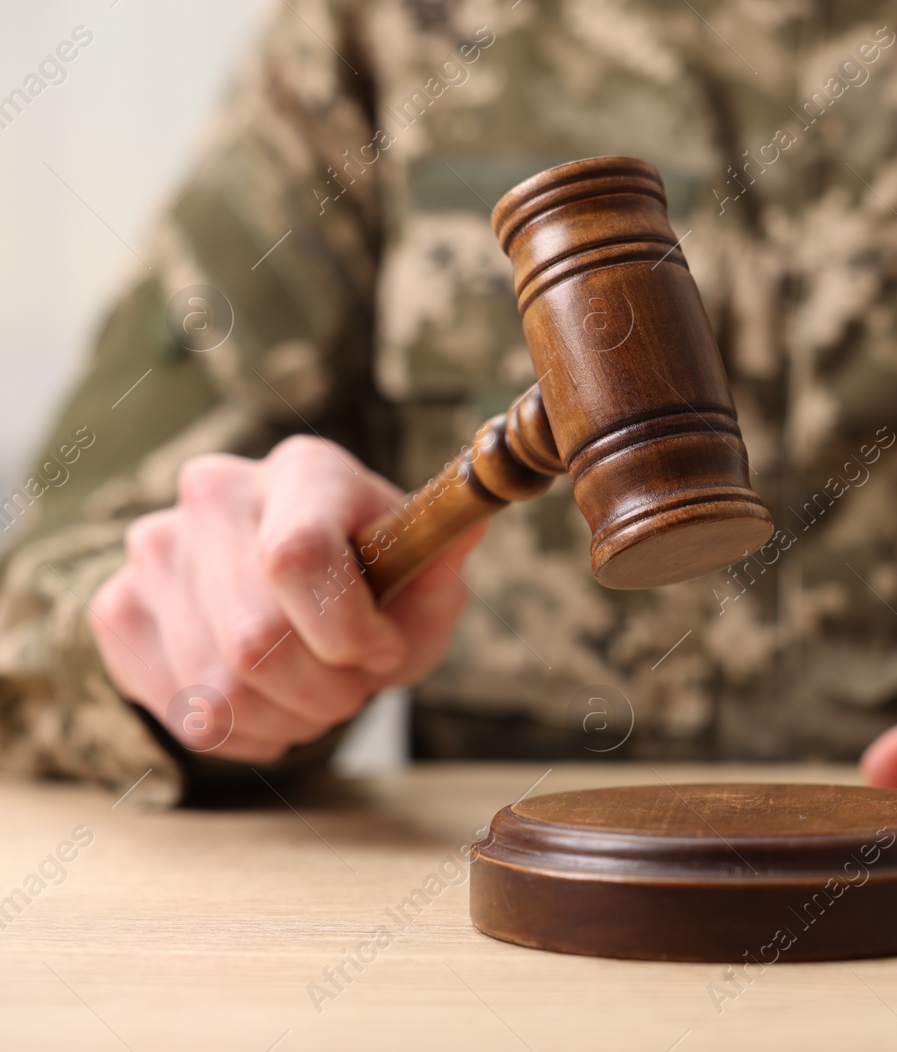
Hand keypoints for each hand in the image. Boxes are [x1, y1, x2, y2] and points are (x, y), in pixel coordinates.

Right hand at [89, 436, 484, 762]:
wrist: (294, 585)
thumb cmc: (375, 580)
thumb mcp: (426, 573)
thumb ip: (443, 560)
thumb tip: (470, 525)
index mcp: (305, 470)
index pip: (297, 556)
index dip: (347, 631)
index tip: (382, 651)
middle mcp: (217, 492)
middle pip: (254, 641)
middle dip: (326, 692)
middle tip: (354, 686)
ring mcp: (155, 549)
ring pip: (218, 691)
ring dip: (290, 717)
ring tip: (318, 693)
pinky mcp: (118, 608)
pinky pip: (184, 714)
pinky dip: (245, 734)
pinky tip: (273, 704)